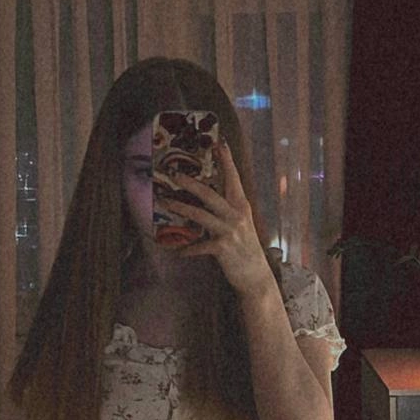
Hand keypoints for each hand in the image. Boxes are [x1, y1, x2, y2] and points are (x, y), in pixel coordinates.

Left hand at [166, 140, 273, 296]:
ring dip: (180, 207)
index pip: (234, 178)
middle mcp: (237, 215)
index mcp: (242, 206)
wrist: (255, 276)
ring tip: (164, 200)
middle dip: (191, 182)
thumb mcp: (240, 224)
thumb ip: (226, 210)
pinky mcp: (223, 248)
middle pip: (210, 193)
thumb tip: (206, 197)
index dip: (226, 161)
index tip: (219, 143)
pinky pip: (199, 246)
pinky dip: (187, 249)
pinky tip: (178, 252)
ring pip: (200, 214)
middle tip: (174, 173)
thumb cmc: (245, 248)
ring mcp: (230, 231)